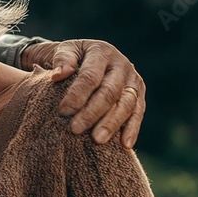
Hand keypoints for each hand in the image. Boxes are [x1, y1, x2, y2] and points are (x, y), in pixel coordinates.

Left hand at [21, 39, 144, 148]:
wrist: (86, 56)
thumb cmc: (70, 57)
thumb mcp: (63, 51)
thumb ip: (61, 61)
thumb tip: (58, 75)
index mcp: (101, 52)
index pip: (90, 76)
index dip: (77, 94)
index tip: (63, 111)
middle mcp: (121, 65)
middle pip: (109, 92)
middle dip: (92, 112)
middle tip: (75, 129)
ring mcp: (133, 80)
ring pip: (126, 104)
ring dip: (112, 124)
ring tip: (97, 140)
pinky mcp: (139, 94)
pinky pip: (138, 112)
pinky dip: (132, 129)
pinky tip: (125, 145)